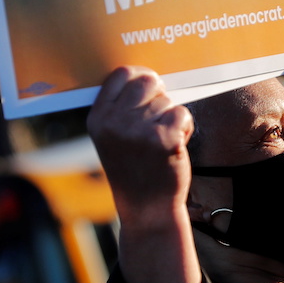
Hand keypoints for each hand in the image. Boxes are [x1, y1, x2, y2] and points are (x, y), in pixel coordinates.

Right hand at [87, 66, 193, 225]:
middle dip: (159, 95)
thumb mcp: (111, 138)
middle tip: (158, 117)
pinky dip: (185, 127)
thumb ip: (120, 108)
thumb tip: (147, 74)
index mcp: (98, 118)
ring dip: (171, 117)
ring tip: (160, 141)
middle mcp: (115, 123)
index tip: (149, 85)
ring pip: (168, 101)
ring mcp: (140, 130)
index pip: (121, 74)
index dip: (140, 75)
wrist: (146, 208)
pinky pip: (182, 114)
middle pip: (149, 81)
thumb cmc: (132, 168)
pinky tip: (174, 145)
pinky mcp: (165, 139)